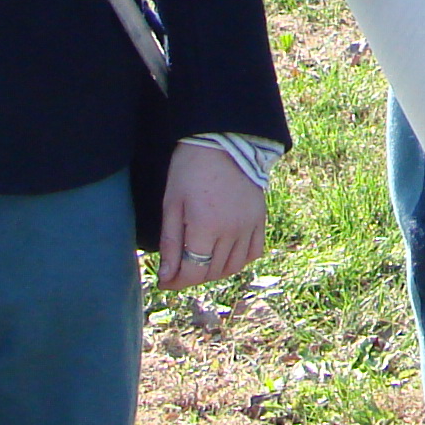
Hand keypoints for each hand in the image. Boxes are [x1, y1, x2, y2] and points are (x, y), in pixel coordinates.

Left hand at [157, 142, 266, 289]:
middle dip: (191, 277)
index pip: (193, 272)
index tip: (164, 282)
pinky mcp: (260, 219)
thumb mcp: (172, 204)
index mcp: (206, 227)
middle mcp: (231, 232)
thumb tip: (166, 277)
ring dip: (213, 272)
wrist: (223, 142)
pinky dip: (239, 261)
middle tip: (177, 271)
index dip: (176, 282)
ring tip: (199, 264)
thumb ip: (171, 243)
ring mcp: (249, 226)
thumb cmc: (190, 170)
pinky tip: (225, 256)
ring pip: (233, 267)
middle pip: (211, 272)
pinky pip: (254, 253)